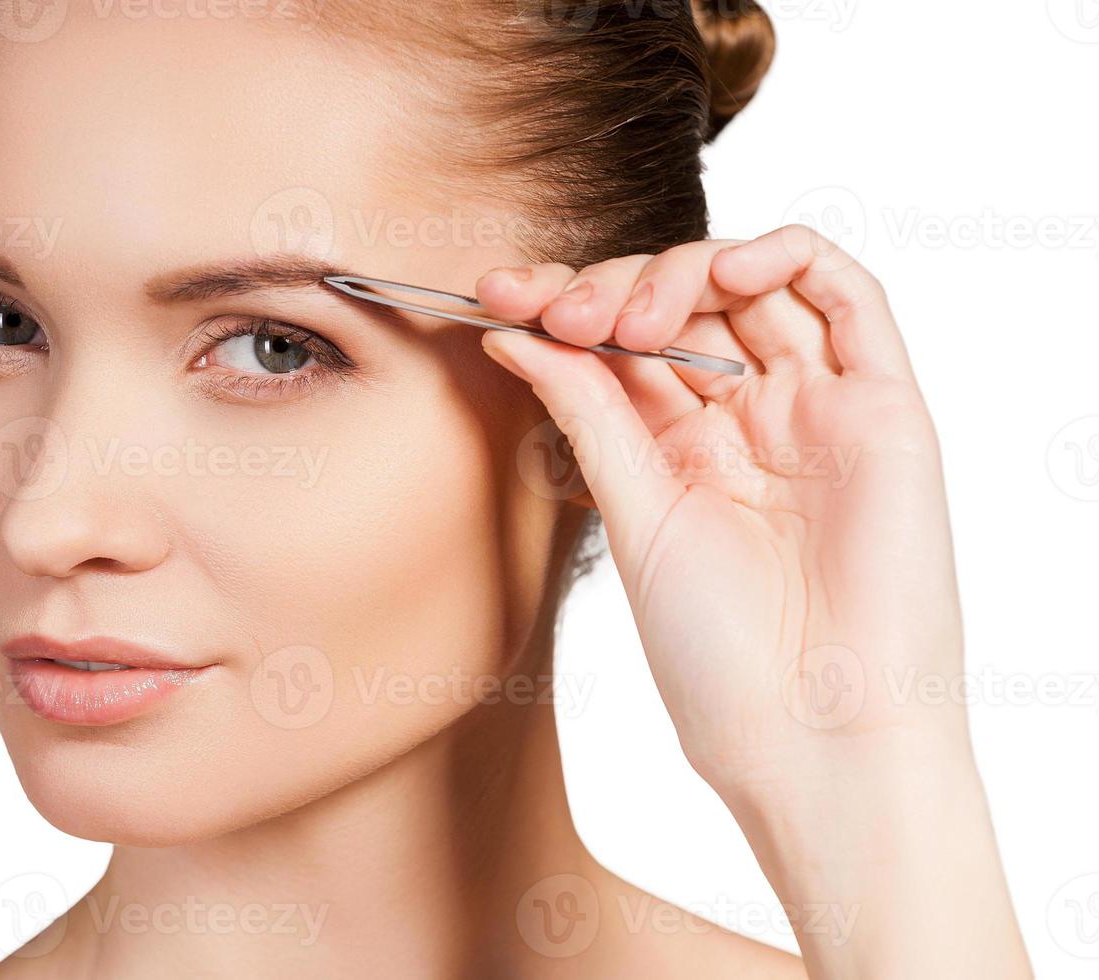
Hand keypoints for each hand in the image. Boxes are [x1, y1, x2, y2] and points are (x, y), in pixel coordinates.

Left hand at [477, 225, 965, 796]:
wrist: (812, 736)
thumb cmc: (718, 656)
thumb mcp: (634, 514)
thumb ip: (586, 413)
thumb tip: (510, 331)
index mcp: (679, 450)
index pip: (619, 344)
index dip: (559, 306)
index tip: (497, 297)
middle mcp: (747, 420)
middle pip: (681, 303)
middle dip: (610, 289)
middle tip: (564, 316)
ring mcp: (816, 409)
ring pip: (755, 285)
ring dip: (685, 270)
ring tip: (628, 316)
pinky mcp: (885, 408)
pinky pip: (851, 297)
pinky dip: (789, 257)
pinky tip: (729, 269)